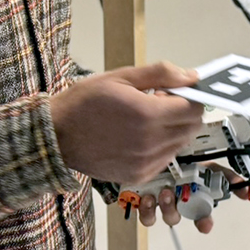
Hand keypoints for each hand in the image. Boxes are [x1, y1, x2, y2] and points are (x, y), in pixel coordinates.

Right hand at [51, 62, 204, 184]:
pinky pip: (165, 159)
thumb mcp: (121, 77)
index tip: (176, 90)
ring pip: (181, 143)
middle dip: (184, 112)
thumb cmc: (83, 104)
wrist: (56, 137)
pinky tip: (140, 135)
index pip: (193, 107)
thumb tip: (189, 75)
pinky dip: (161, 146)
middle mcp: (150, 143)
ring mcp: (145, 162)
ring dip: (173, 129)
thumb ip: (160, 74)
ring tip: (147, 119)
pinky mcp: (139, 176)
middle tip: (161, 102)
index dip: (188, 96)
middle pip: (192, 127)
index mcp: (147, 115)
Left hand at [135, 163, 249, 234]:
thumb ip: (225, 175)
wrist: (150, 148)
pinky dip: (147, 209)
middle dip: (185, 209)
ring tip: (164, 193)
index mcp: (195, 191)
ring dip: (168, 207)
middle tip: (182, 196)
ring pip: (169, 216)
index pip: (205, 212)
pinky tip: (148, 197)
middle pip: (186, 214)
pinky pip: (148, 216)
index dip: (205, 221)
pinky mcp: (146, 203)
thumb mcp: (204, 162)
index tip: (205, 224)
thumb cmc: (178, 157)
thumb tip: (246, 187)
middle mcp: (180, 199)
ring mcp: (163, 202)